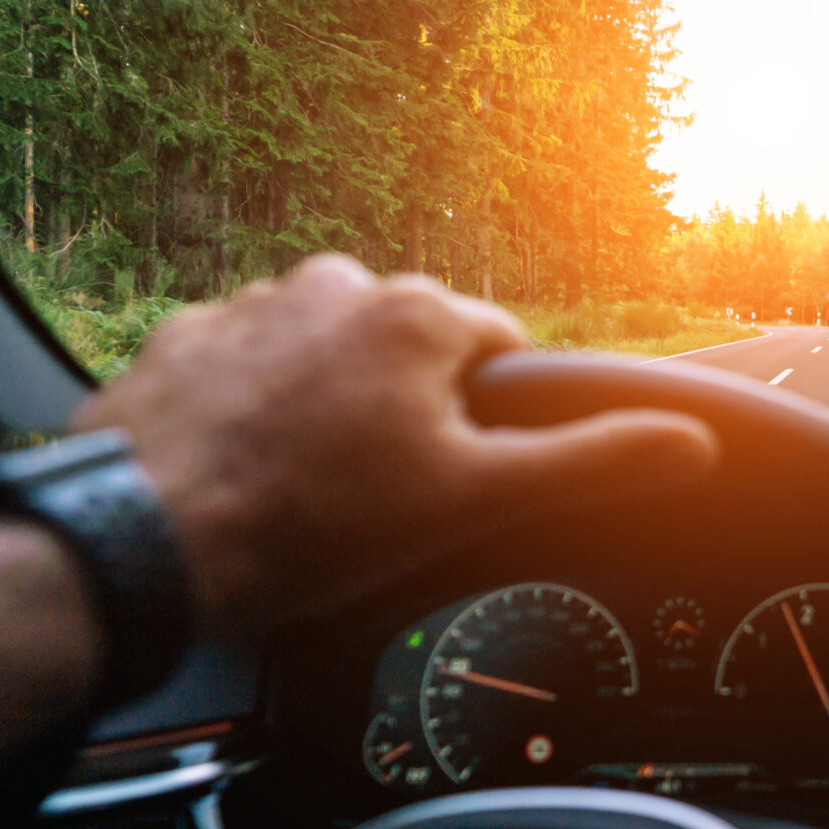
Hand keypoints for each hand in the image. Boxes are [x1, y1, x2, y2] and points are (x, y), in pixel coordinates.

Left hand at [71, 256, 718, 631]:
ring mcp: (248, 307)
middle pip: (409, 353)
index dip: (490, 426)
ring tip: (302, 495)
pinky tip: (241, 475)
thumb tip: (690, 442)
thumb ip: (589, 461)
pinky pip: (245, 371)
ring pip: (326, 358)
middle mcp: (334, 285)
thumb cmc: (305, 524)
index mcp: (417, 314)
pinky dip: (251, 414)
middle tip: (374, 501)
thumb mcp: (474, 501)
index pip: (502, 352)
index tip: (453, 479)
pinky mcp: (180, 341)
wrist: (138, 543)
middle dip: (404, 417)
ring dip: (326, 410)